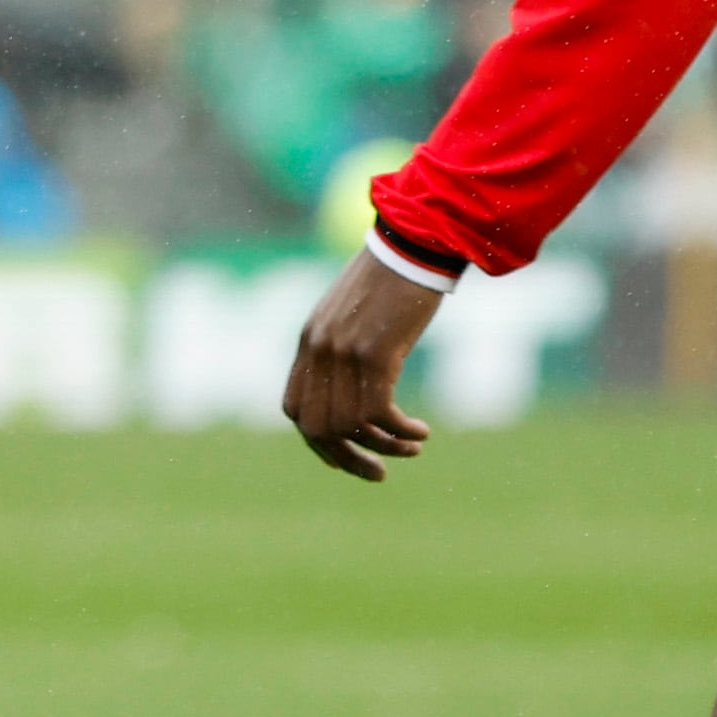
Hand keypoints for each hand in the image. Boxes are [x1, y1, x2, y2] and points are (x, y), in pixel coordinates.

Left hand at [282, 246, 444, 481]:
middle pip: (316, 428)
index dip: (318, 443)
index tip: (348, 457)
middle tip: (380, 472)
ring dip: (385, 447)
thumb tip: (353, 390)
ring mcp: (343, 351)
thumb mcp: (355, 315)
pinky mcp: (374, 352)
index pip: (295, 409)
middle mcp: (318, 349)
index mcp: (309, 341)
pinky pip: (377, 414)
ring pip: (349, 426)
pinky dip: (400, 432)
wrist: (413, 244)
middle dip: (347, 459)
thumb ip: (343, 347)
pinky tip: (421, 432)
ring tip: (412, 446)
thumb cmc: (393, 278)